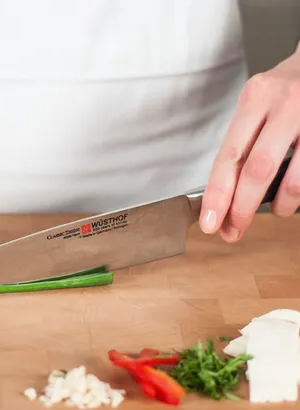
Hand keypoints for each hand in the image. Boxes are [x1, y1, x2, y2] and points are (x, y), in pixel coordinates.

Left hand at [200, 45, 299, 240]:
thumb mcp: (259, 104)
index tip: (210, 223)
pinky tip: (294, 194)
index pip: (229, 157)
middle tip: (234, 230)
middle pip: (257, 170)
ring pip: (293, 179)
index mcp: (256, 98)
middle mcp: (285, 103)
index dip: (217, 195)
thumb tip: (224, 195)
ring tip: (278, 210)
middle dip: (242, 209)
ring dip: (281, 205)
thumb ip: (243, 143)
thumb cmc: (288, 89)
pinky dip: (299, 192)